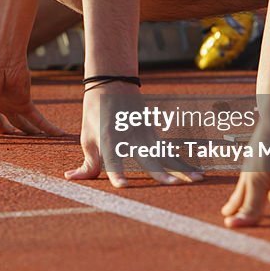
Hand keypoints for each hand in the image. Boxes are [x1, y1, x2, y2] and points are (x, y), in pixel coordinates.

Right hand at [0, 59, 64, 144]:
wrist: (1, 60)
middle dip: (3, 138)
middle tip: (8, 155)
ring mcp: (8, 104)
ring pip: (18, 125)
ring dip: (25, 136)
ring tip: (34, 150)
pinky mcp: (24, 102)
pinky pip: (37, 119)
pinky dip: (47, 128)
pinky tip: (58, 135)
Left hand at [66, 83, 202, 187]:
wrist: (112, 84)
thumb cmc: (95, 114)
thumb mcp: (87, 138)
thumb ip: (86, 163)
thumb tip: (71, 179)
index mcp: (110, 139)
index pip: (113, 159)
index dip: (117, 173)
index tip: (123, 186)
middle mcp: (131, 138)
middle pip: (148, 157)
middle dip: (160, 172)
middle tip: (171, 184)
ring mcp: (146, 135)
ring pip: (167, 155)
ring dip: (183, 168)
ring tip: (198, 180)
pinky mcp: (155, 135)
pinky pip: (171, 152)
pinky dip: (185, 163)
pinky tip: (198, 174)